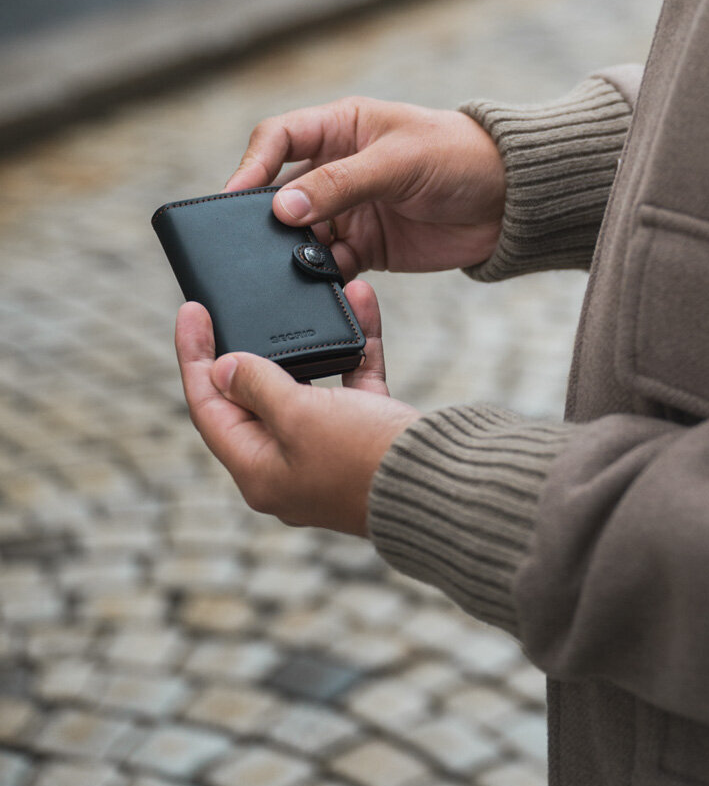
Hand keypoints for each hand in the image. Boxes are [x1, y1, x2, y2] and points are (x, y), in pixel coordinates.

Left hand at [175, 280, 419, 535]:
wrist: (440, 484)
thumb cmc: (363, 458)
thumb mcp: (299, 415)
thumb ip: (258, 386)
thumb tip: (222, 368)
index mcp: (258, 470)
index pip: (209, 407)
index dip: (194, 357)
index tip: (191, 310)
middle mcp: (287, 465)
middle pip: (254, 397)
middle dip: (251, 346)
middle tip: (235, 305)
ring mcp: (328, 451)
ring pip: (307, 385)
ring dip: (310, 340)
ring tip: (304, 300)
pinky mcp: (366, 435)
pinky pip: (350, 381)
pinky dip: (354, 346)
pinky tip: (360, 305)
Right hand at [224, 97, 505, 277]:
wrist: (511, 201)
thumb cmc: (459, 157)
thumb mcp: (399, 161)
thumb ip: (340, 183)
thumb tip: (282, 208)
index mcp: (341, 127)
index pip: (278, 138)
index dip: (252, 164)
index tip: (234, 198)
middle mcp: (337, 168)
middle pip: (280, 193)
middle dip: (264, 219)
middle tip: (250, 246)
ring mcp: (350, 210)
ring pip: (300, 235)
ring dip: (293, 253)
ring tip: (293, 269)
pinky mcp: (366, 248)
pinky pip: (327, 266)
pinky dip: (319, 278)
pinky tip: (321, 286)